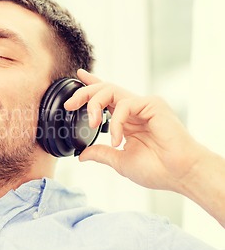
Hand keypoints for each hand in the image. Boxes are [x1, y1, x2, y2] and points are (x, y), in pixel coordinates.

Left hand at [64, 69, 206, 192]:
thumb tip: (82, 154)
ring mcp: (144, 105)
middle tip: (70, 104)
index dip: (92, 84)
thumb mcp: (120, 161)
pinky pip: (124, 105)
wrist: (180, 174)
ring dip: (94, 104)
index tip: (79, 75)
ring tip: (92, 123)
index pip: (106, 97)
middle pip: (104, 89)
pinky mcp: (153, 105)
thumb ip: (101, 154)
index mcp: (126, 119)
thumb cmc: (157, 169)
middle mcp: (134, 109)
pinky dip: (115, 122)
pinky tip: (117, 139)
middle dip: (84, 93)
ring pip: (110, 91)